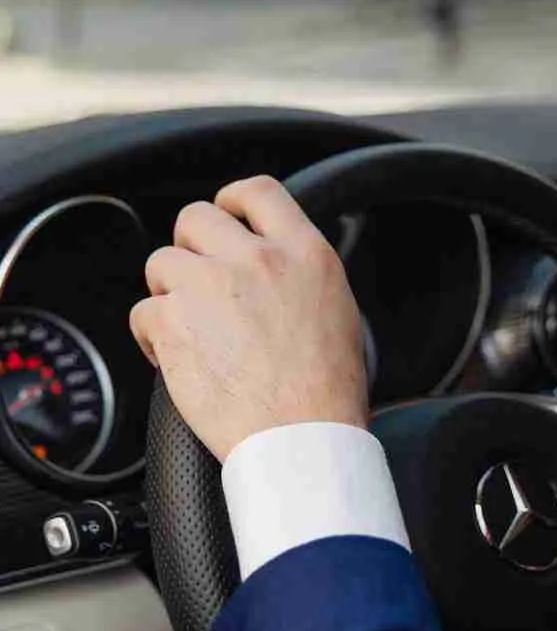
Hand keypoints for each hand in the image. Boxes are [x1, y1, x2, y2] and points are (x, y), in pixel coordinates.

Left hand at [130, 176, 367, 461]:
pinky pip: (144, 312)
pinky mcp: (174, 322)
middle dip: (191, 248)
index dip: (233, 201)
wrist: (304, 438)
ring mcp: (211, 287)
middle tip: (201, 284)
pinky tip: (180, 360)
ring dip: (170, 293)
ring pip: (162, 263)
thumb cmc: (327, 392)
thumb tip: (278, 263)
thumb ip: (303, 273)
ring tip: (194, 330)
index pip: (258, 191)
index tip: (225, 217)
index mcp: (304, 254)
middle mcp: (257, 261)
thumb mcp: (338, 310)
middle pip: (196, 218)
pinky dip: (154, 336)